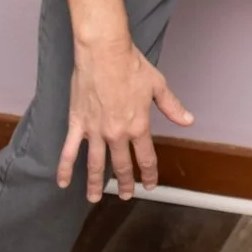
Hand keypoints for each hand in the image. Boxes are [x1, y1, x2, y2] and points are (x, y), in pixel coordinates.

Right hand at [59, 36, 193, 202]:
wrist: (104, 52)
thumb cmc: (132, 66)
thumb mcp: (158, 86)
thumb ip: (172, 107)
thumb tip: (188, 121)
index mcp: (138, 126)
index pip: (145, 158)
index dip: (148, 174)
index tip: (149, 185)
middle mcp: (117, 134)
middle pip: (120, 166)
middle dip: (124, 183)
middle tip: (126, 195)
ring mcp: (95, 131)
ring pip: (95, 165)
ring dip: (96, 184)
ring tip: (95, 198)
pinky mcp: (77, 124)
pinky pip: (69, 151)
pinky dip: (65, 168)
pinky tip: (63, 182)